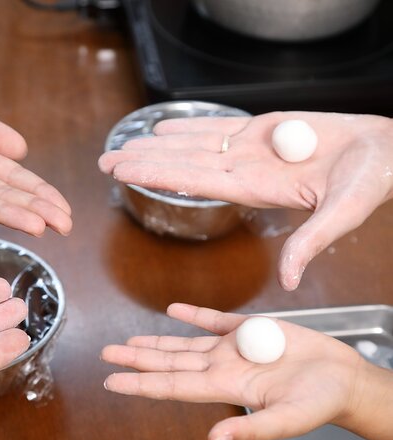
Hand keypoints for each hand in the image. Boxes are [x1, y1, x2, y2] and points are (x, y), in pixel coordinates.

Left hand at [98, 112, 392, 289]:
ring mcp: (250, 149)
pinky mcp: (262, 130)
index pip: (194, 181)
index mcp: (256, 188)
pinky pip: (218, 127)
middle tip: (107, 160)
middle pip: (183, 164)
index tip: (127, 172)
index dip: (159, 175)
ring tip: (125, 142)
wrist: (385, 151)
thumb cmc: (371, 179)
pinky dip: (189, 125)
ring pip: (194, 145)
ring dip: (157, 143)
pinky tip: (162, 127)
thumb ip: (311, 242)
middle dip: (144, 161)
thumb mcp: (343, 213)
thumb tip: (290, 281)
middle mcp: (245, 169)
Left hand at [101, 303, 365, 439]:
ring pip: (184, 342)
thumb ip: (253, 429)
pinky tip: (174, 310)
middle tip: (106, 354)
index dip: (139, 382)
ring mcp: (233, 348)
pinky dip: (193, 313)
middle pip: (168, 362)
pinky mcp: (250, 329)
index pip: (171, 385)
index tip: (111, 381)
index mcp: (226, 387)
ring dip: (156, 340)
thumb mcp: (289, 420)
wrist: (344, 378)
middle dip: (136, 359)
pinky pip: (214, 319)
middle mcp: (222, 366)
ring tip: (129, 339)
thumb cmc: (321, 402)